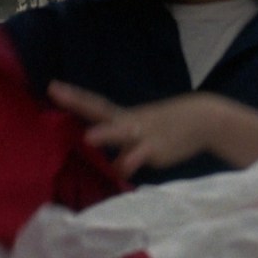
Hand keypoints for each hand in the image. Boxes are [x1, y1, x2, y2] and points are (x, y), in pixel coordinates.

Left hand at [47, 80, 216, 179]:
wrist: (205, 120)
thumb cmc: (172, 125)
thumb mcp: (146, 128)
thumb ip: (127, 140)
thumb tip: (114, 156)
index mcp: (126, 116)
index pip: (96, 104)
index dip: (75, 96)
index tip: (52, 87)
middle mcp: (130, 123)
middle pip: (100, 111)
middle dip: (78, 103)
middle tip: (55, 92)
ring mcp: (142, 135)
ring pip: (121, 134)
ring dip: (107, 135)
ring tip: (90, 137)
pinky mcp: (156, 150)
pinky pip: (139, 158)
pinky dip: (130, 164)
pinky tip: (124, 169)